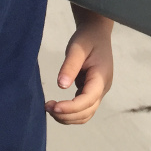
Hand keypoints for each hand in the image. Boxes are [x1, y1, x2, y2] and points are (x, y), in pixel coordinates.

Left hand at [44, 8, 113, 124]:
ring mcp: (99, 91)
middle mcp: (103, 87)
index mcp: (102, 77)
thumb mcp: (77, 48)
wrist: (96, 32)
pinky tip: (57, 106)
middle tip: (47, 106)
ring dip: (68, 117)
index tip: (53, 107)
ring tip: (50, 108)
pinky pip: (83, 109)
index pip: (88, 100)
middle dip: (67, 115)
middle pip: (87, 112)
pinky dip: (70, 112)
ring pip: (85, 114)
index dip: (71, 107)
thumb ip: (70, 66)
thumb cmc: (87, 38)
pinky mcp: (92, 91)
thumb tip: (61, 86)